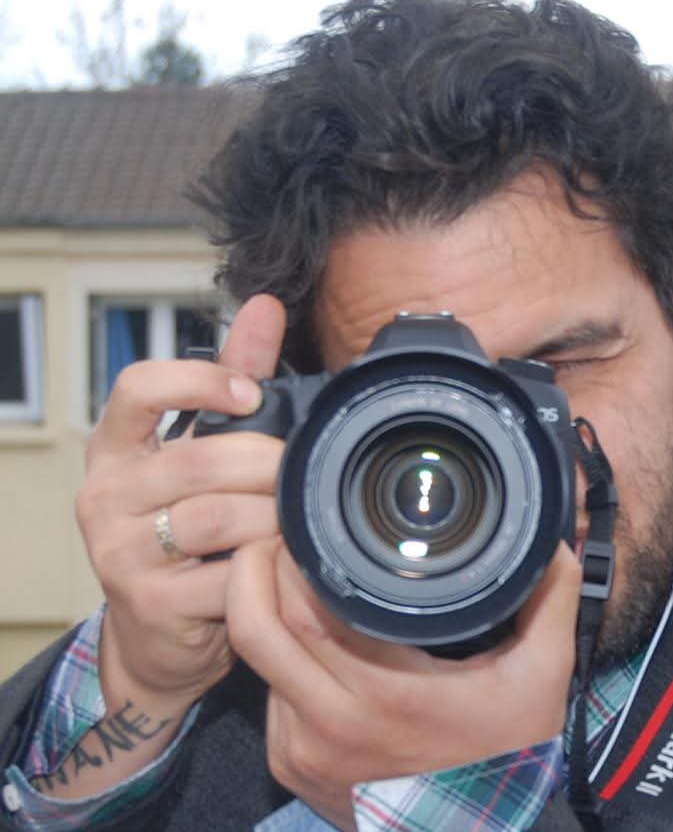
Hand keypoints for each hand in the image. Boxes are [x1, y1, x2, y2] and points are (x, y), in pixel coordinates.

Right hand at [74, 295, 284, 749]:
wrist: (157, 628)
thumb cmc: (183, 526)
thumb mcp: (197, 450)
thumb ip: (230, 379)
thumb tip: (264, 307)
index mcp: (115, 447)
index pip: (137, 390)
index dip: (199, 381)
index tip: (251, 392)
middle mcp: (105, 495)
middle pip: (198, 460)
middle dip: (267, 463)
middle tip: (303, 471)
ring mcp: (119, 552)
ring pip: (216, 518)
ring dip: (273, 515)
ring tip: (297, 515)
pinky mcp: (149, 603)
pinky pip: (226, 578)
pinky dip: (268, 566)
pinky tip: (285, 560)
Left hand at [228, 538, 580, 830]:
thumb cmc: (503, 758)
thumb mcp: (542, 679)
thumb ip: (548, 601)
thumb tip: (550, 543)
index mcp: (386, 693)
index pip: (301, 610)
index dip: (291, 557)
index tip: (308, 523)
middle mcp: (329, 724)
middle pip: (255, 627)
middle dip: (255, 566)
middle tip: (282, 533)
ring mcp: (301, 748)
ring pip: (257, 657)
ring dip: (266, 607)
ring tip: (295, 573)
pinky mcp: (288, 762)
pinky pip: (268, 690)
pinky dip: (280, 653)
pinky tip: (310, 635)